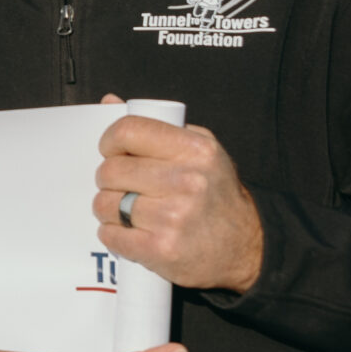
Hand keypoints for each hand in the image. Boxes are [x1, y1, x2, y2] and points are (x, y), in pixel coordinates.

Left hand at [93, 95, 263, 291]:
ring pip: (105, 204)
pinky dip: (114, 234)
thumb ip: (156, 127)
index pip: (128, 130)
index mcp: (196, 150)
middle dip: (109, 180)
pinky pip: (111, 235)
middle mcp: (187, 181)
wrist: (245, 246)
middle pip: (110, 170)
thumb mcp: (199, 150)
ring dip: (109, 209)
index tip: (112, 152)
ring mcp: (174, 217)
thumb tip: (110, 102)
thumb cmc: (214, 194)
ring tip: (130, 211)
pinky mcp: (161, 249)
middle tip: (124, 187)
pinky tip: (132, 232)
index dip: (110, 141)